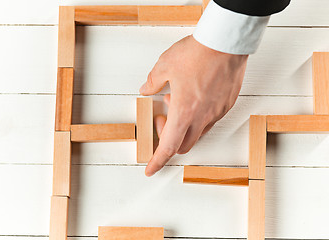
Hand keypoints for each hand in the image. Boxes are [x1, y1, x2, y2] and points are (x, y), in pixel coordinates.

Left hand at [140, 35, 247, 176]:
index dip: (158, 161)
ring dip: (185, 127)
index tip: (150, 169)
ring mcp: (217, 112)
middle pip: (184, 145)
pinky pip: (211, 120)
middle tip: (162, 120)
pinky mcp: (227, 105)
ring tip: (178, 102)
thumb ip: (153, 82)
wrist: (225, 42)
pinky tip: (194, 97)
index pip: (168, 147)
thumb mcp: (165, 66)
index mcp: (184, 112)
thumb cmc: (197, 53)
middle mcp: (202, 117)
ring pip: (198, 133)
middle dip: (169, 140)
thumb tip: (146, 90)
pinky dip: (198, 117)